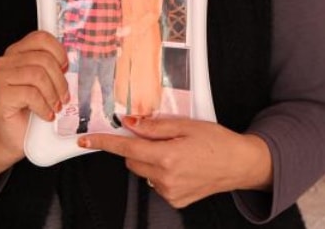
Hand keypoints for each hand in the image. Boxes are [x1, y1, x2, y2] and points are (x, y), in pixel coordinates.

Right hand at [0, 31, 69, 181]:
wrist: (13, 137)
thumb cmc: (32, 110)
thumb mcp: (45, 84)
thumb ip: (52, 68)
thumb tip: (73, 61)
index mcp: (16, 53)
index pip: (40, 38)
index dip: (58, 52)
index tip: (66, 69)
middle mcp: (4, 62)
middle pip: (42, 59)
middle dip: (59, 80)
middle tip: (64, 97)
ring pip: (37, 75)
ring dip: (52, 94)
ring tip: (56, 107)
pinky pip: (30, 94)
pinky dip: (43, 106)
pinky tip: (46, 115)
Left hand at [78, 116, 271, 207]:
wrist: (239, 165)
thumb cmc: (217, 142)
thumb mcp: (187, 125)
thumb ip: (155, 126)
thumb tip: (129, 124)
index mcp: (166, 156)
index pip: (125, 150)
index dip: (103, 143)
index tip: (85, 140)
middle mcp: (165, 178)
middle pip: (132, 161)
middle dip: (137, 148)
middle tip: (157, 137)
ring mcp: (169, 192)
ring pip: (144, 172)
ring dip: (151, 160)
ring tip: (177, 152)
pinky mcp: (175, 200)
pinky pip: (156, 183)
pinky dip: (161, 172)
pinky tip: (181, 166)